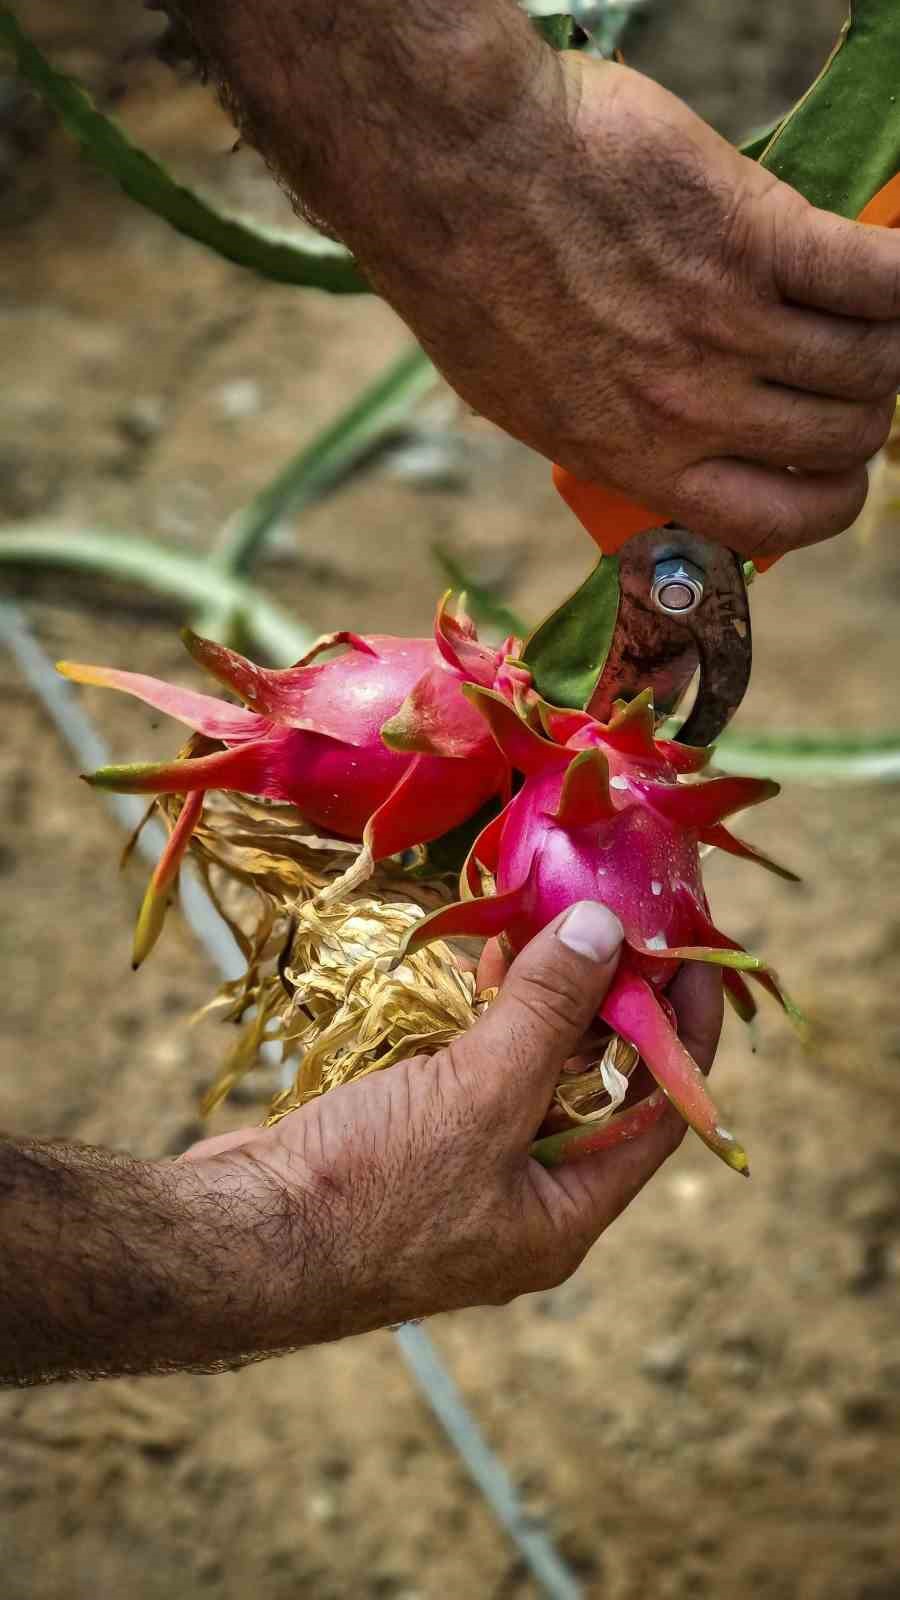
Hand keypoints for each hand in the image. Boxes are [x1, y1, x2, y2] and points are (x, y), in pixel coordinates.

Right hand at [186, 904, 722, 1344]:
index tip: (692, 949)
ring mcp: (463, 1172)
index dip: (685, 1030)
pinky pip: (469, 1072)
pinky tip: (480, 963)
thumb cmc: (367, 1192)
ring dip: (540, 1001)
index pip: (661, 1111)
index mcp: (564, 1215)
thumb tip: (607, 931)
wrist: (234, 1240)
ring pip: (526, 1073)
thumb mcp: (478, 1098)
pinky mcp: (409, 1144)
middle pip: (594, 1087)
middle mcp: (524, 1200)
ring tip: (549, 917)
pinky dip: (481, 1020)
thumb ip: (548, 1016)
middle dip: (606, 1002)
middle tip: (616, 914)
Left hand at [367, 54, 899, 560]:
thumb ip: (614, 434)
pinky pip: (877, 278)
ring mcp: (725, 324)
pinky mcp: (751, 235)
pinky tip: (884, 263)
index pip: (778, 521)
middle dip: (863, 407)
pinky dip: (898, 275)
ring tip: (865, 306)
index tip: (831, 468)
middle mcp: (692, 409)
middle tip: (846, 361)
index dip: (828, 499)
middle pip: (843, 436)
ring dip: (885, 337)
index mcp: (640, 459)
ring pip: (872, 360)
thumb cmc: (473, 280)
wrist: (453, 172)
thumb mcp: (529, 402)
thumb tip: (671, 445)